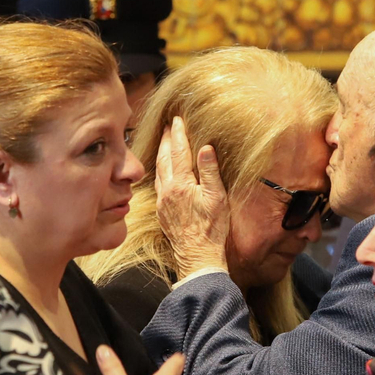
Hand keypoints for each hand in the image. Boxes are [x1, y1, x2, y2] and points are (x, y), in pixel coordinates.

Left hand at [155, 116, 229, 276]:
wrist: (196, 255)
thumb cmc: (211, 228)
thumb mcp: (217, 197)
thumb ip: (210, 171)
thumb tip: (206, 148)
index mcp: (181, 183)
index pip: (179, 151)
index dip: (179, 134)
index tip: (178, 119)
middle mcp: (167, 189)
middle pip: (164, 157)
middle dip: (167, 139)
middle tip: (169, 125)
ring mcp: (162, 200)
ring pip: (158, 170)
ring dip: (161, 153)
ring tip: (165, 142)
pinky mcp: (162, 210)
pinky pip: (158, 183)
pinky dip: (160, 170)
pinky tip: (163, 170)